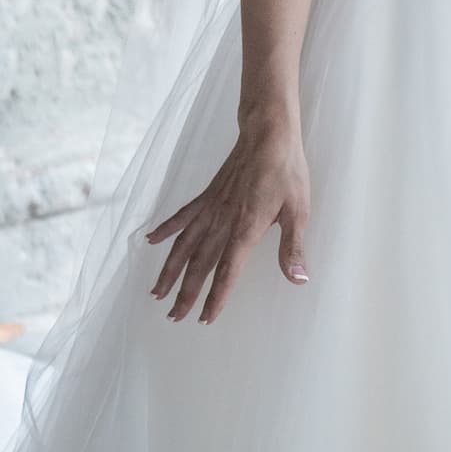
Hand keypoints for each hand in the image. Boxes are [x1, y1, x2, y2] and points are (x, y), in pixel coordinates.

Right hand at [144, 114, 311, 323]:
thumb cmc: (287, 170)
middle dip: (187, 293)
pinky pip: (182, 216)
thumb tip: (298, 280)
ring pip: (185, 245)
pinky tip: (150, 241)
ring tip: (156, 293)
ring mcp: (212, 207)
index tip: (204, 319)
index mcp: (247, 228)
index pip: (228, 270)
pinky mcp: (208, 195)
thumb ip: (293, 247)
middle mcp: (223, 221)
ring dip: (170, 270)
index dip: (217, 296)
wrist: (268, 133)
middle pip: (200, 264)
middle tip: (174, 317)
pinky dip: (165, 229)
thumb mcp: (299, 209)